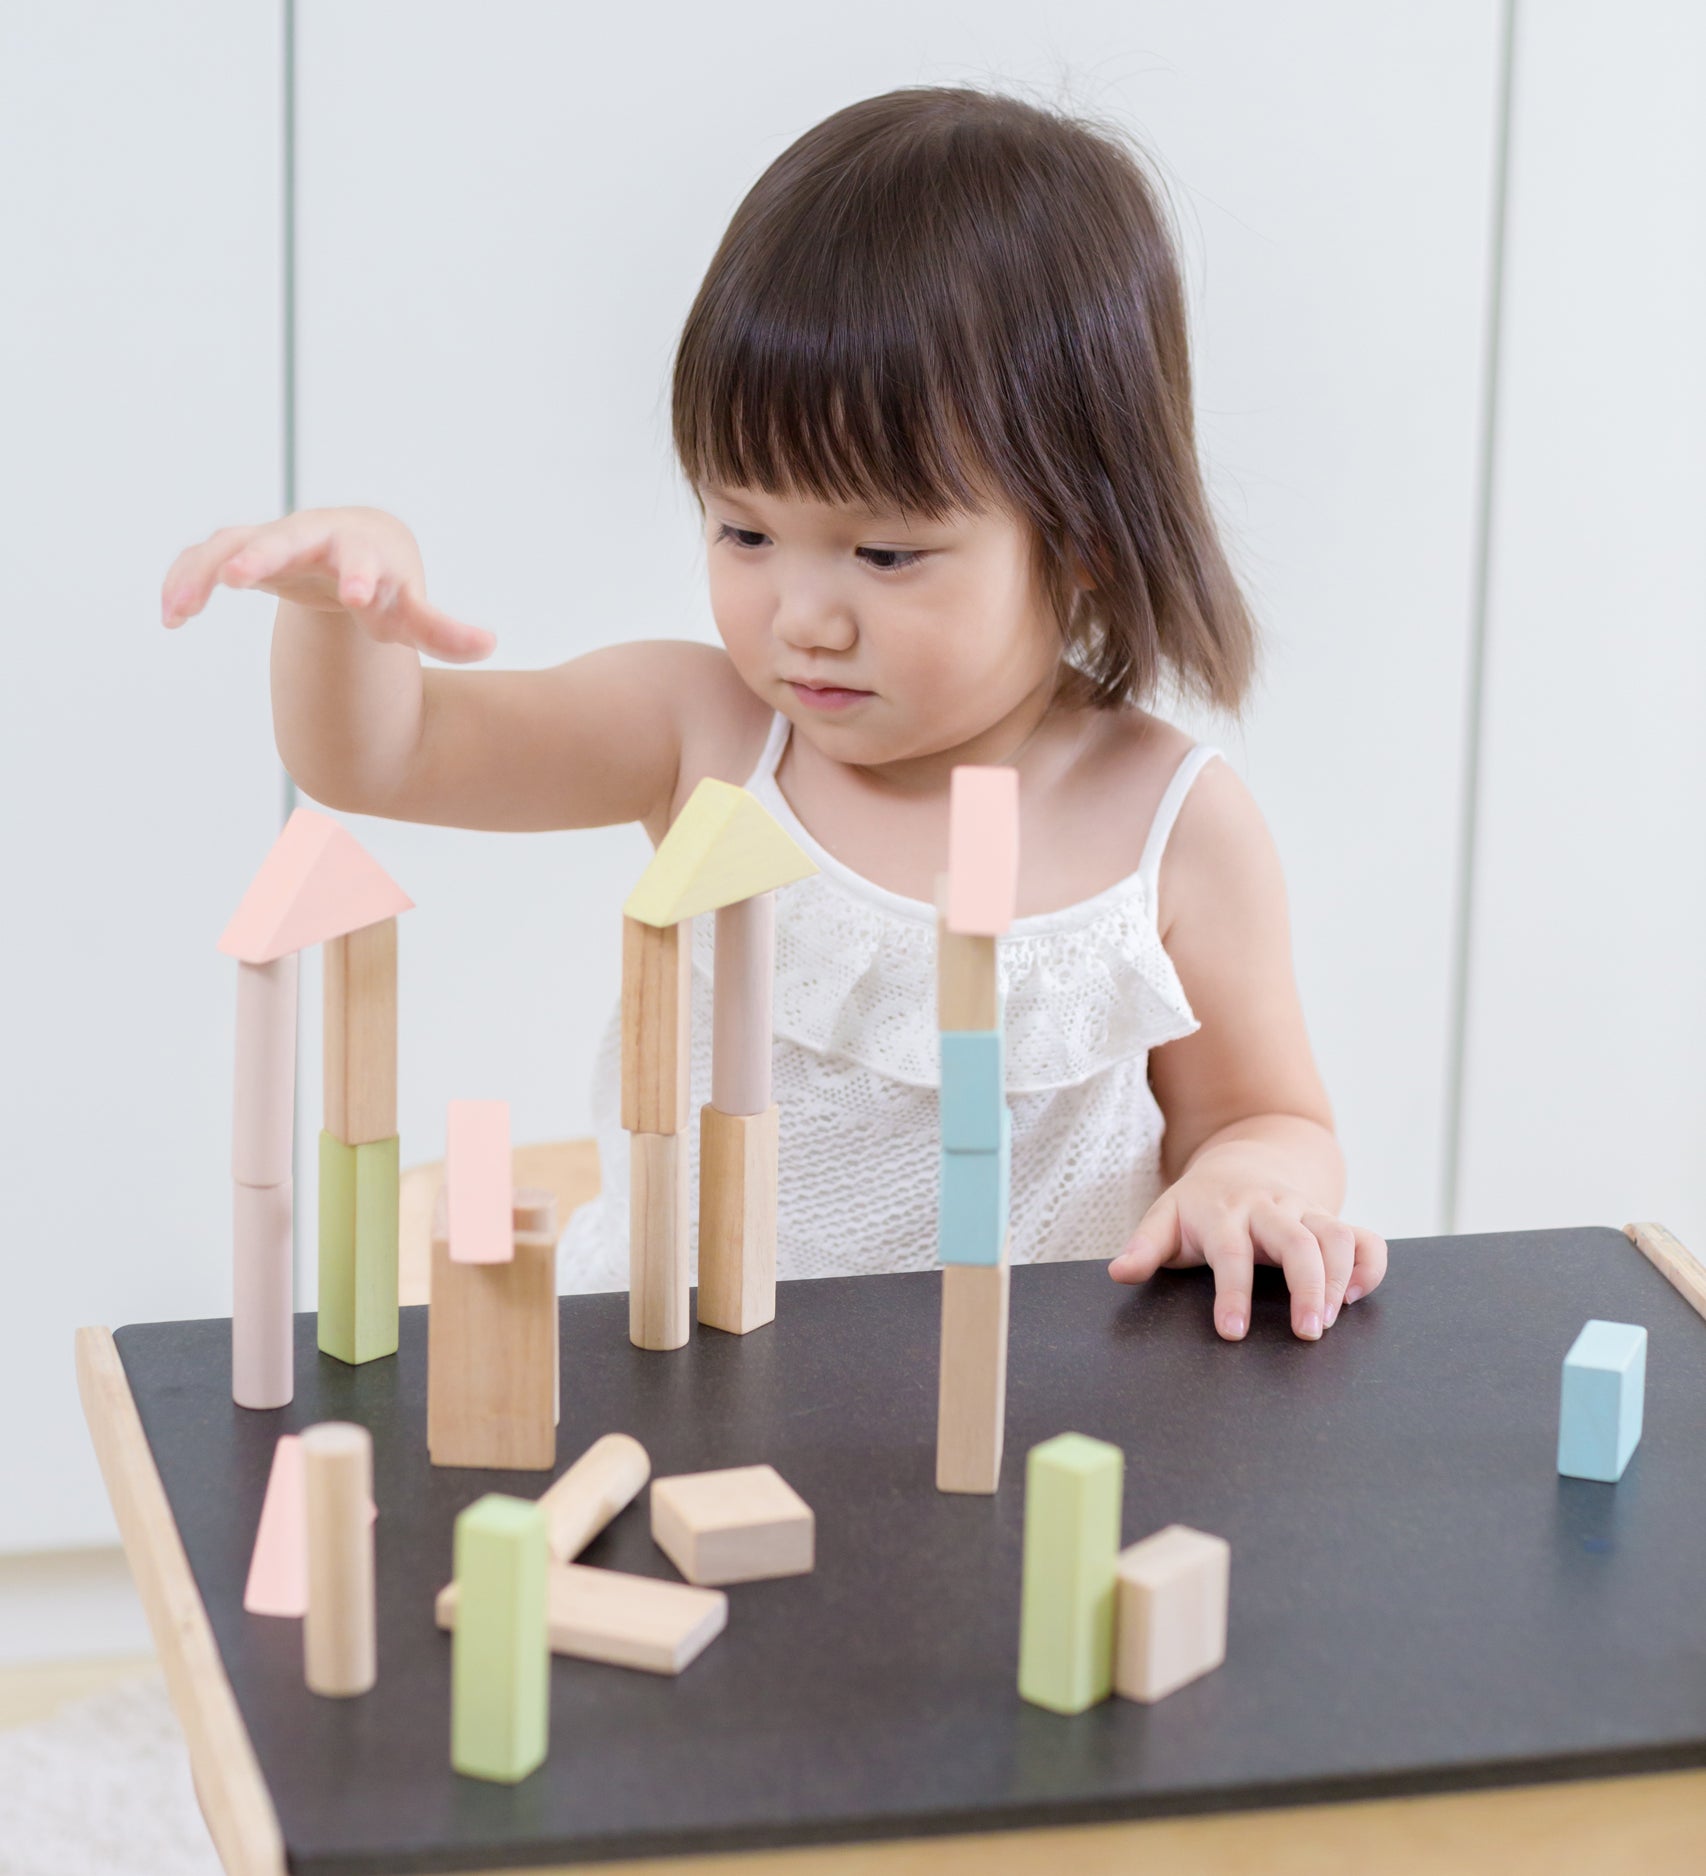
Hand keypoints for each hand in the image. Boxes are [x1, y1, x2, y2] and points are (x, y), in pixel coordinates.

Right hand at [159, 506, 495, 663]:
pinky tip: (171, 614)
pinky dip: (184, 579)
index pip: (360, 559)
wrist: (356, 550)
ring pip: (231, 544)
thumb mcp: (411, 613)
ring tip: (181, 607)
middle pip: (284, 538)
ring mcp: (270, 541)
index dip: (360, 577)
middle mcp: (310, 536)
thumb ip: (444, 630)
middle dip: (262, 555)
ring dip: (204, 571)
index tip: (359, 597)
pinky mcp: (239, 552)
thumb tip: (488, 645)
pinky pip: (203, 558)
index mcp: (358, 549)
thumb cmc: (388, 586)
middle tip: (237, 578)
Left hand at [1107, 1145, 1387, 1340]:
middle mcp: (1270, 1208)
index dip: (1232, 1292)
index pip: (1231, 1252)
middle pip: (1298, 1241)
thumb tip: (1119, 1272)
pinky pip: (1365, 1239)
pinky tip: (1355, 1297)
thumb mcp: (1165, 1216)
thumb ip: (1144, 1246)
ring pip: (1336, 1236)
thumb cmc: (1201, 1203)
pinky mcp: (1331, 1219)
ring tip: (1329, 1322)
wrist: (1244, 1160)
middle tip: (1308, 1334)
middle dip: (1306, 1287)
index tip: (1231, 1332)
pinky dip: (1369, 1266)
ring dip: (1339, 1280)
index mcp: (1224, 1212)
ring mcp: (1305, 1211)